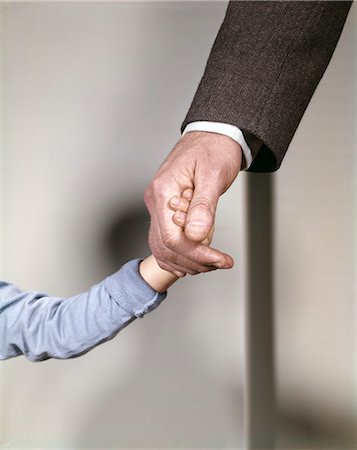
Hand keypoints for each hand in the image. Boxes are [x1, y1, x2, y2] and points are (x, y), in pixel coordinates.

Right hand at [144, 131, 241, 275]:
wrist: (213, 135)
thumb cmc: (214, 149)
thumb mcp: (213, 175)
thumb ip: (203, 207)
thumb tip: (196, 236)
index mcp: (163, 192)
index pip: (172, 238)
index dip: (197, 254)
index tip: (220, 260)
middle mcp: (155, 201)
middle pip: (165, 248)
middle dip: (194, 261)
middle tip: (220, 262)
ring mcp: (158, 207)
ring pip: (162, 248)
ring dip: (187, 261)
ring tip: (212, 261)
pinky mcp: (166, 210)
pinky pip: (165, 240)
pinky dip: (179, 255)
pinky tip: (196, 258)